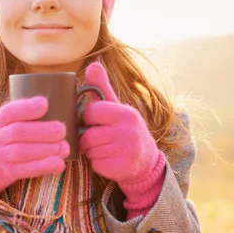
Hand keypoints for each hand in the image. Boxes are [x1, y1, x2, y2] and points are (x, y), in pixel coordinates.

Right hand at [0, 96, 69, 197]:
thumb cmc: (1, 139)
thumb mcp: (3, 124)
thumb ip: (23, 116)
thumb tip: (61, 103)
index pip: (9, 112)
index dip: (26, 107)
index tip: (45, 103)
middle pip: (17, 132)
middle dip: (42, 130)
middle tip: (62, 129)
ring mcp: (1, 156)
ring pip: (22, 152)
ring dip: (46, 149)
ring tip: (64, 148)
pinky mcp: (7, 173)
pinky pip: (26, 170)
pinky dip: (44, 167)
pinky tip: (59, 164)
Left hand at [79, 62, 165, 203]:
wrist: (146, 162)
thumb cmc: (125, 130)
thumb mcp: (117, 108)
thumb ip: (102, 88)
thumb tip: (93, 64)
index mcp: (126, 113)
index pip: (91, 112)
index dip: (89, 118)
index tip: (97, 122)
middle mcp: (128, 131)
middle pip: (88, 135)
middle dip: (89, 138)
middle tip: (101, 139)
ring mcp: (125, 151)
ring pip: (90, 151)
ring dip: (93, 152)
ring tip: (107, 149)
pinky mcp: (121, 168)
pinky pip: (95, 164)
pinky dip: (98, 164)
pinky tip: (110, 160)